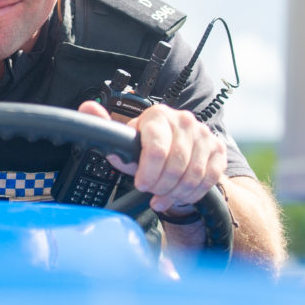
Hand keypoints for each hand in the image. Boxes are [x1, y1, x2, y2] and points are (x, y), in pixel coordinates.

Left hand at [77, 100, 226, 212]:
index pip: (156, 146)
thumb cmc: (146, 149)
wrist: (176, 155)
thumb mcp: (125, 141)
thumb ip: (104, 127)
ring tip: (163, 197)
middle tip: (152, 193)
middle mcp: (183, 120)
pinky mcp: (217, 148)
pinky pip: (209, 177)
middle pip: (175, 164)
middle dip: (161, 185)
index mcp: (158, 115)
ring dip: (176, 192)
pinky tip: (180, 195)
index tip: (141, 184)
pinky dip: (193, 192)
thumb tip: (87, 108)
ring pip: (193, 174)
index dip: (148, 171)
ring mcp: (203, 134)